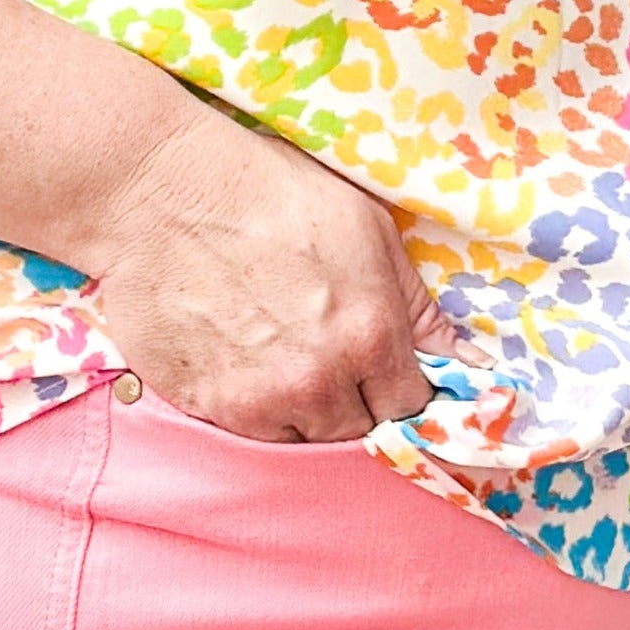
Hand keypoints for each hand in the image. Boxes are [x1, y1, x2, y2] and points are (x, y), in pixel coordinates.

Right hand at [85, 109, 447, 443]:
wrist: (164, 192)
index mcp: (370, 335)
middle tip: (337, 355)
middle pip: (361, 431)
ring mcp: (259, 401)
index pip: (413, 407)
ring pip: (306, 437)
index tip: (395, 374)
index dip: (407, 389)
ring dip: (309, 409)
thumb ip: (418, 306)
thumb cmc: (270, 192)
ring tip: (289, 354)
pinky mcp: (207, 407)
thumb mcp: (367, 227)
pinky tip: (250, 360)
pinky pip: (252, 433)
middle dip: (360, 400)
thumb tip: (465, 360)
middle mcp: (319, 381)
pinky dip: (260, 409)